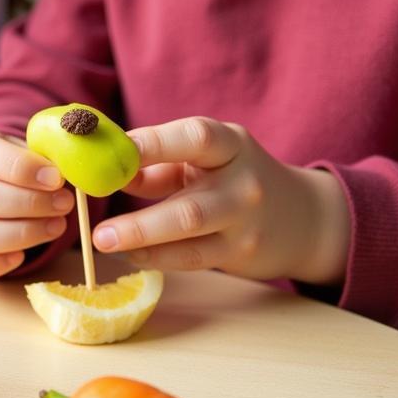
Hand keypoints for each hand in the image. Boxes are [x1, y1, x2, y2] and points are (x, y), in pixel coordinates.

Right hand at [0, 128, 73, 279]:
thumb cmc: (7, 165)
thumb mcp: (21, 148)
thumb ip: (41, 156)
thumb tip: (69, 172)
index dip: (22, 169)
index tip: (56, 179)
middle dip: (30, 204)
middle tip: (64, 205)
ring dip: (24, 234)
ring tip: (56, 226)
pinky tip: (22, 255)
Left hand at [93, 116, 350, 284]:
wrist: (303, 217)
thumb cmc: (233, 179)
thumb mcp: (203, 161)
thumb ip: (157, 166)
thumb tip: (106, 174)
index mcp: (231, 145)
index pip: (195, 139)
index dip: (153, 144)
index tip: (112, 153)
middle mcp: (243, 182)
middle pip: (189, 204)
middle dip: (138, 219)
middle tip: (95, 230)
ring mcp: (245, 221)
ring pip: (190, 234)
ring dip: (142, 240)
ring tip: (104, 243)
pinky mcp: (242, 252)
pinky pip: (193, 258)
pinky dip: (157, 257)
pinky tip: (131, 255)